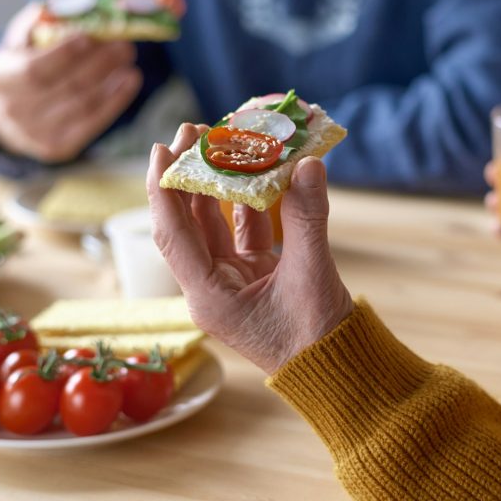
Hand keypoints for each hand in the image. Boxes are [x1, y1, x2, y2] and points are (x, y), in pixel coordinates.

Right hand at [0, 2, 142, 162]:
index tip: (90, 37)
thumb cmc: (21, 68)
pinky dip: (116, 100)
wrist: (10, 116)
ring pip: (83, 105)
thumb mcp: (20, 43)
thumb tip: (65, 4)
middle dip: (99, 63)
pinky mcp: (58, 147)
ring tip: (128, 59)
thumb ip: (39, 23)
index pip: (34, 70)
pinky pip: (93, 122)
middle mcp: (15, 110)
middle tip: (124, 44)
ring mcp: (36, 133)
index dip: (63, 55)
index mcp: (1, 78)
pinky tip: (130, 80)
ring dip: (112, 80)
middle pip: (65, 87)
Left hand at [147, 123, 353, 373]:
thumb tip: (308, 165)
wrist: (337, 369)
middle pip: (189, 222)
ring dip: (218, 185)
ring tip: (223, 143)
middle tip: (196, 131)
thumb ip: (307, 219)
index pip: (174, 234)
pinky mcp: (256, 277)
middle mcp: (212, 286)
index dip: (163, 189)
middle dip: (190, 176)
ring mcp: (233, 281)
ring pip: (216, 223)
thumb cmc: (316, 338)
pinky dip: (250, 202)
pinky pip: (244, 231)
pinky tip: (257, 172)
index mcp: (210, 296)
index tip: (163, 148)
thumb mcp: (311, 276)